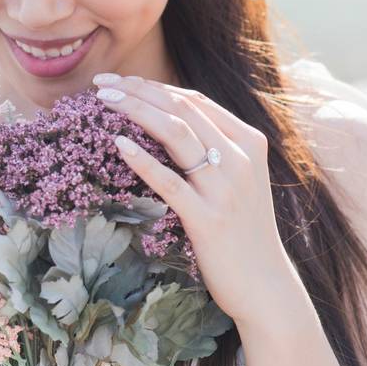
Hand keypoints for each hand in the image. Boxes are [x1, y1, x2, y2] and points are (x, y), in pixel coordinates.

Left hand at [90, 73, 306, 325]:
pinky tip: (118, 144)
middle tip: (101, 83)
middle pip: (181, 109)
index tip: (120, 80)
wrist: (265, 285)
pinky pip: (169, 182)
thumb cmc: (242, 228)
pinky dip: (142, 159)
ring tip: (104, 101)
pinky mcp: (207, 219)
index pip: (194, 100)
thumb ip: (212, 146)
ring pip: (175, 133)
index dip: (154, 86)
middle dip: (137, 90)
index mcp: (248, 142)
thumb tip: (166, 115)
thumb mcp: (237, 177)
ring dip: (135, 110)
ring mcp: (224, 188)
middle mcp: (239, 158)